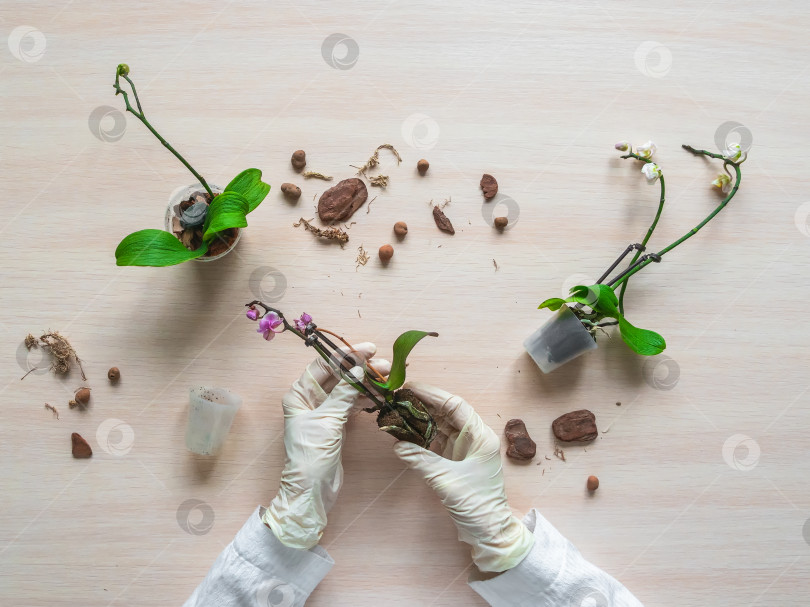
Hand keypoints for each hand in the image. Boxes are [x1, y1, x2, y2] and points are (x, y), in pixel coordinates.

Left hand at [263, 342, 388, 548]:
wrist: (312, 490)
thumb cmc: (311, 455)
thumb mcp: (328, 420)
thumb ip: (344, 394)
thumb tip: (358, 369)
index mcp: (300, 394)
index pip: (324, 365)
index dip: (346, 355)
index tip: (368, 350)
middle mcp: (310, 399)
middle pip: (338, 375)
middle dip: (361, 368)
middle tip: (385, 364)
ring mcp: (324, 412)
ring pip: (348, 389)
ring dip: (367, 382)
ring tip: (388, 377)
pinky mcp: (336, 424)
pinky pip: (352, 404)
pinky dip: (366, 398)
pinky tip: (380, 393)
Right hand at [393, 382, 534, 571]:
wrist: (489, 532)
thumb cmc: (477, 505)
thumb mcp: (446, 480)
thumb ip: (420, 460)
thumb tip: (398, 444)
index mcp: (481, 436)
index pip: (455, 405)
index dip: (432, 394)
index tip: (410, 388)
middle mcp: (475, 438)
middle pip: (447, 412)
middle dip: (423, 404)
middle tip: (399, 398)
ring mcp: (466, 449)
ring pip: (441, 425)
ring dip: (421, 419)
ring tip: (399, 411)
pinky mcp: (457, 460)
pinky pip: (437, 441)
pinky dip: (422, 436)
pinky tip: (406, 433)